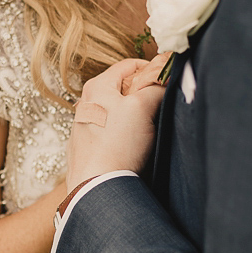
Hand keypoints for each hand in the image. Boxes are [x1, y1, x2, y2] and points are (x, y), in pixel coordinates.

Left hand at [67, 57, 167, 187]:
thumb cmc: (117, 145)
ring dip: (135, 117)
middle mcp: (86, 103)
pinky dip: (123, 135)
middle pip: (123, 88)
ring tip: (148, 132)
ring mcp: (84, 126)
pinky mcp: (87, 147)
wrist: (97, 187)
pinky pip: (110, 132)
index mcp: (97, 87)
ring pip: (117, 111)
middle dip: (144, 95)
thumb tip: (165, 82)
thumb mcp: (142, 108)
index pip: (129, 65)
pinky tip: (132, 148)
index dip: (152, 70)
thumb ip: (155, 89)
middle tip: (159, 108)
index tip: (167, 82)